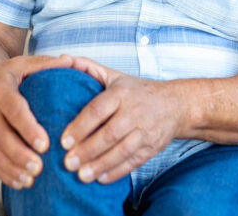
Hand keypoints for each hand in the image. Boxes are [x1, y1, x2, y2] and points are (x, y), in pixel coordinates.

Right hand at [0, 54, 73, 189]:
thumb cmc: (1, 74)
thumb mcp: (20, 64)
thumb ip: (44, 64)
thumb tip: (70, 61)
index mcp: (1, 92)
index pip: (14, 111)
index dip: (27, 128)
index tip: (44, 143)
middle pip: (3, 137)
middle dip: (20, 154)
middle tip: (39, 167)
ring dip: (12, 168)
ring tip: (30, 180)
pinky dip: (4, 174)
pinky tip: (20, 183)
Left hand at [59, 56, 185, 184]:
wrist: (175, 104)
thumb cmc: (136, 90)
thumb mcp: (114, 75)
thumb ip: (87, 67)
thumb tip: (61, 59)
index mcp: (121, 93)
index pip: (98, 110)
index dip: (80, 126)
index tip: (63, 141)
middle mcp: (134, 112)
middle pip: (110, 134)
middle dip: (88, 150)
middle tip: (68, 163)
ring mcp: (145, 131)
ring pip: (122, 151)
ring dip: (101, 164)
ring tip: (81, 176)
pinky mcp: (153, 147)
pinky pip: (134, 162)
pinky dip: (117, 172)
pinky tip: (101, 179)